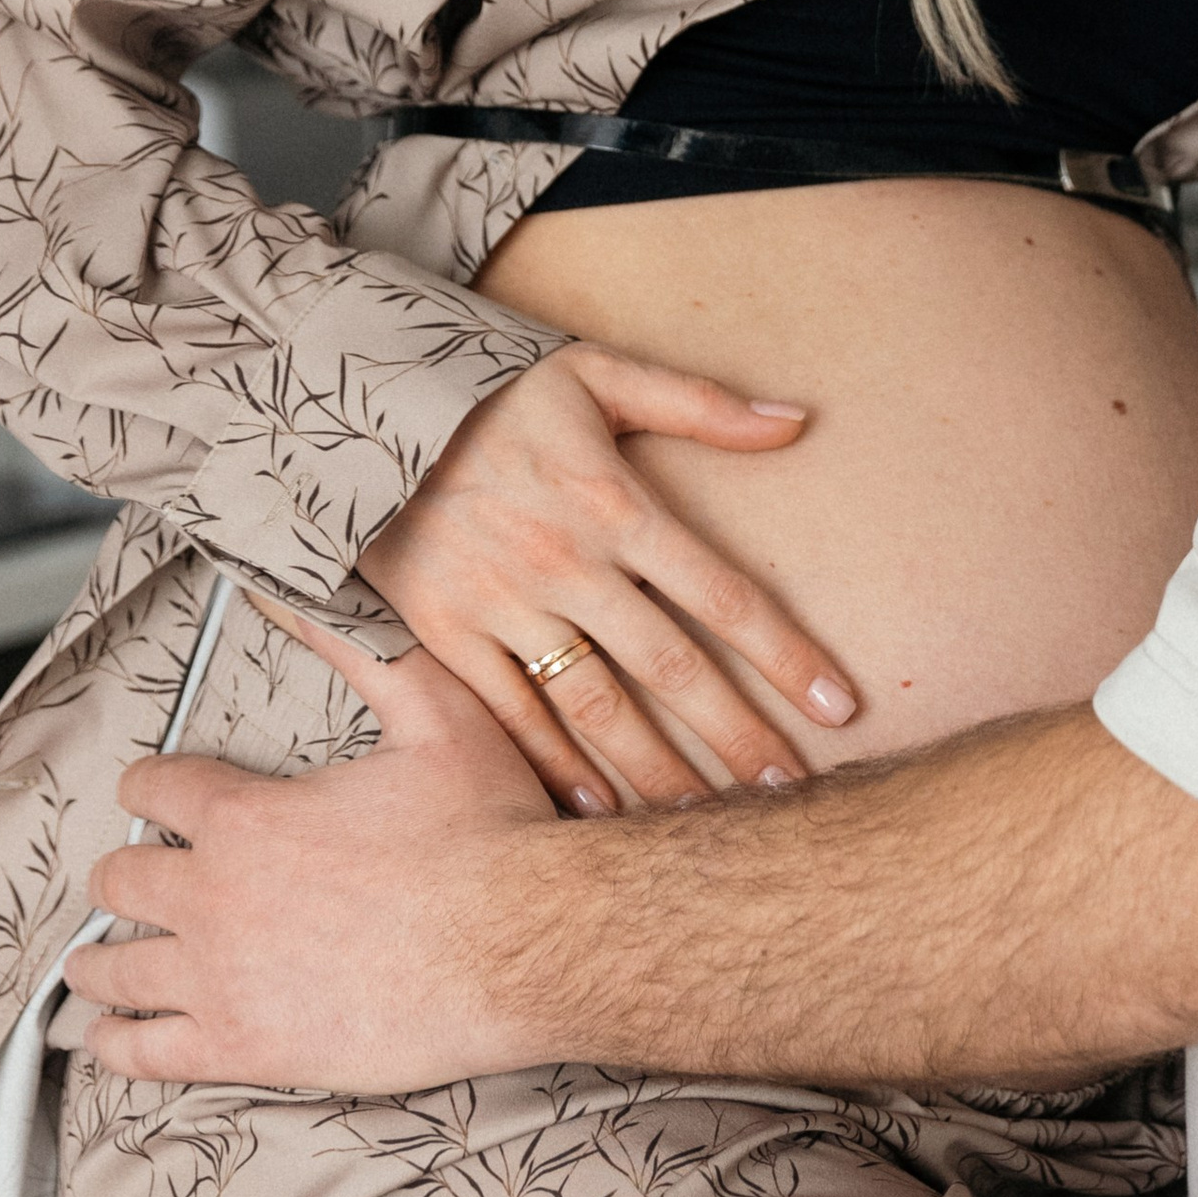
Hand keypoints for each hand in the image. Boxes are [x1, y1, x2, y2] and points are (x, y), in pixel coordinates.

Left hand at [64, 607, 560, 1093]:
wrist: (523, 945)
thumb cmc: (489, 830)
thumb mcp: (433, 709)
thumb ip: (360, 649)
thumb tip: (305, 590)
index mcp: (249, 814)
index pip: (157, 790)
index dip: (147, 786)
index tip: (146, 793)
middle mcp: (215, 894)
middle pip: (121, 882)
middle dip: (119, 876)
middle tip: (125, 881)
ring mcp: (220, 977)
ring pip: (117, 970)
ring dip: (98, 962)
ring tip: (92, 967)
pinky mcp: (241, 1048)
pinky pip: (144, 1053)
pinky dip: (115, 1044)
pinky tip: (109, 1040)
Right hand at [359, 342, 854, 814]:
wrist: (357, 407)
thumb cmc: (494, 392)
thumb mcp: (598, 374)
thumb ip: (700, 403)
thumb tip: (797, 421)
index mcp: (615, 504)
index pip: (723, 594)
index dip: (786, 655)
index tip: (840, 707)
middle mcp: (566, 563)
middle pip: (670, 668)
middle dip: (737, 737)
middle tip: (792, 797)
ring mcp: (503, 606)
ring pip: (595, 707)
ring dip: (655, 770)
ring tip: (706, 822)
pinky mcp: (446, 635)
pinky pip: (510, 715)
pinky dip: (554, 768)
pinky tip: (597, 814)